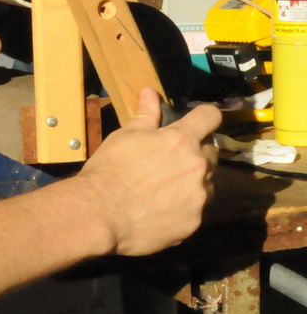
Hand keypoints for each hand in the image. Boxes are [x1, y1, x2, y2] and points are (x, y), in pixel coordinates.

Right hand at [76, 87, 220, 255]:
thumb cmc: (110, 169)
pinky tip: (160, 209)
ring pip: (206, 183)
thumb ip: (145, 115)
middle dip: (195, 152)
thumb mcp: (124, 136)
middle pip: (211, 152)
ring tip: (164, 188)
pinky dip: (183, 207)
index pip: (210, 117)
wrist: (101, 213)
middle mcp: (198, 166)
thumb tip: (150, 91)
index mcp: (182, 140)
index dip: (204, 116)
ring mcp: (199, 196)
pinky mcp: (194, 222)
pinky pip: (195, 209)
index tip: (197, 120)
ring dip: (193, 181)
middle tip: (170, 160)